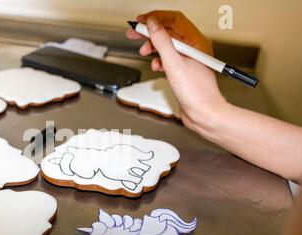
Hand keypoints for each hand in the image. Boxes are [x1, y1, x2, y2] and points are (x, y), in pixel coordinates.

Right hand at [126, 11, 228, 133]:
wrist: (203, 114)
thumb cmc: (197, 93)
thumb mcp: (174, 64)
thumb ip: (162, 42)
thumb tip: (153, 24)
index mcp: (196, 41)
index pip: (174, 20)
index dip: (156, 18)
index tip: (141, 22)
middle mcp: (193, 48)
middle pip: (168, 31)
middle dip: (150, 32)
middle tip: (134, 33)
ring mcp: (188, 59)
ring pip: (166, 45)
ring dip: (153, 47)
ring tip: (144, 51)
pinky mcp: (182, 69)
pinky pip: (167, 58)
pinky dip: (158, 60)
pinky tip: (156, 66)